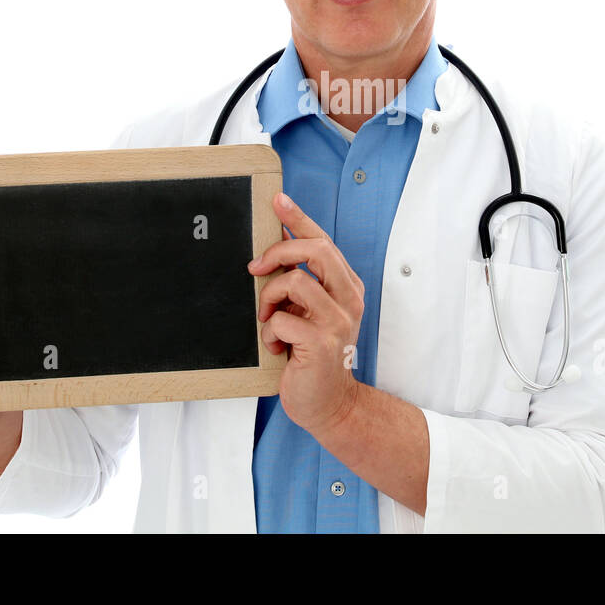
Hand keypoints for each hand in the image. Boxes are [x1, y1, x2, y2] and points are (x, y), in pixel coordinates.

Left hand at [248, 192, 364, 435]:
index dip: (299, 218)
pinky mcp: (322, 343)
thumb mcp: (310, 313)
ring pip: (295, 281)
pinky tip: (275, 344)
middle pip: (316, 250)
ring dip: (269, 298)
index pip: (323, 241)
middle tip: (256, 268)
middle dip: (279, 252)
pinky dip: (269, 330)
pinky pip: (282, 318)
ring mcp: (338, 321)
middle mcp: (349, 300)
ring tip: (268, 317)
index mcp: (346, 287)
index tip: (278, 200)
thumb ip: (301, 283)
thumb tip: (275, 249)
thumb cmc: (313, 356)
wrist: (328, 403)